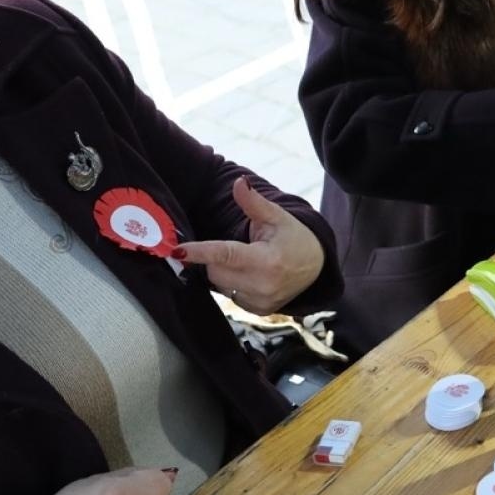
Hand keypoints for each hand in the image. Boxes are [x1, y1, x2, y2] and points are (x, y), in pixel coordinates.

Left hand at [174, 176, 325, 314]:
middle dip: (215, 258)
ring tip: (246, 261)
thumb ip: (254, 202)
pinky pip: (231, 296)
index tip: (178, 249)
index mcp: (267, 260)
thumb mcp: (277, 217)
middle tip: (233, 246)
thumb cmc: (294, 238)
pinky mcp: (259, 311)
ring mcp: (261, 301)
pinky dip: (234, 284)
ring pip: (221, 285)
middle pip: (216, 271)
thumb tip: (239, 183)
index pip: (225, 255)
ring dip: (224, 272)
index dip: (200, 251)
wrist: (316, 268)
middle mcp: (263, 285)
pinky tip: (250, 276)